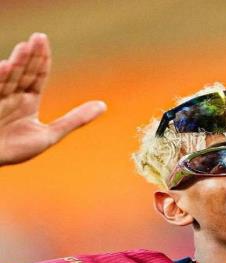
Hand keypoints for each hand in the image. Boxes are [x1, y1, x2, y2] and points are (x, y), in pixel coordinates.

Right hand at [0, 33, 105, 165]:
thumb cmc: (14, 149)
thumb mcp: (50, 135)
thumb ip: (76, 120)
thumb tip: (103, 105)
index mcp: (27, 102)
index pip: (36, 76)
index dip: (41, 60)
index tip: (44, 41)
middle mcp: (11, 97)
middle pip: (23, 73)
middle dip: (31, 56)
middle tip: (39, 37)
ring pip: (8, 78)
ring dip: (16, 63)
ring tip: (25, 47)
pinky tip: (4, 67)